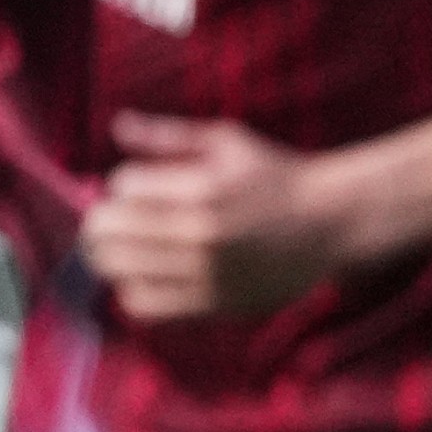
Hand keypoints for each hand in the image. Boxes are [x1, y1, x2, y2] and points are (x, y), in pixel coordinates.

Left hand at [80, 112, 356, 320]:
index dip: (122, 183)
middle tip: (112, 217)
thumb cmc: (274, 175)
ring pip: (119, 269)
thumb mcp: (224, 141)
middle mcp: (201, 235)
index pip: (123, 186)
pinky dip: (132, 289)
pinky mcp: (214, 305)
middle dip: (103, 219)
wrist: (328, 223)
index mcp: (202, 189)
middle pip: (109, 231)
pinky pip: (146, 306)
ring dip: (111, 253)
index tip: (136, 185)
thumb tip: (119, 125)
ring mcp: (206, 274)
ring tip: (125, 245)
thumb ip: (168, 135)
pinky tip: (144, 274)